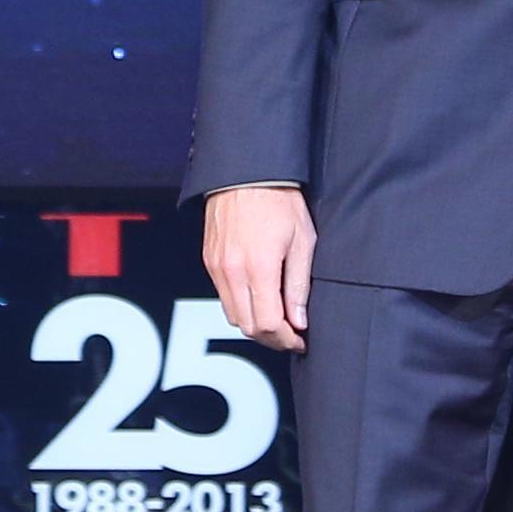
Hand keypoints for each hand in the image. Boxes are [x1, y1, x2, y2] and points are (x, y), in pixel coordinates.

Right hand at [204, 184, 320, 352]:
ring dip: (254, 323)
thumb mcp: (302, 240)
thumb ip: (298, 285)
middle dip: (271, 337)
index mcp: (258, 267)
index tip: (299, 338)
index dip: (286, 339)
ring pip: (232, 315)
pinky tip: (258, 296)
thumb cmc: (278, 199)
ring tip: (276, 316)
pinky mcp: (209, 261)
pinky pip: (223, 296)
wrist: (246, 172)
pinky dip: (241, 305)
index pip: (267, 325)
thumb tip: (299, 320)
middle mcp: (232, 271)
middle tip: (290, 334)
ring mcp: (217, 267)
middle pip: (247, 327)